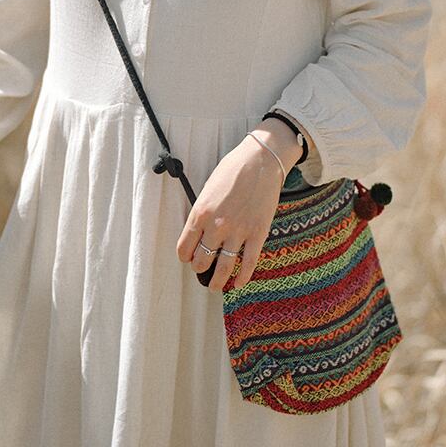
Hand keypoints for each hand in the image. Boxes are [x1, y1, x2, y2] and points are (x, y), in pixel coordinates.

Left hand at [176, 119, 303, 291]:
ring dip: (218, 281)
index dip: (185, 257)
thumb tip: (199, 232)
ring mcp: (238, 231)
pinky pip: (248, 263)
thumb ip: (202, 212)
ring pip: (224, 267)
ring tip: (216, 286)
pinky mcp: (258, 233)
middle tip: (203, 269)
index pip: (184, 247)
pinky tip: (238, 283)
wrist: (261, 160)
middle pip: (202, 261)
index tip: (189, 258)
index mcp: (200, 213)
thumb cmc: (233, 170)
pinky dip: (242, 277)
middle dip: (200, 268)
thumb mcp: (207, 189)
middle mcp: (217, 226)